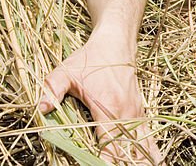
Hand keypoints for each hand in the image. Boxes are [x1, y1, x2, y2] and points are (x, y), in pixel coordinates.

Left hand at [38, 32, 162, 163]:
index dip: (107, 161)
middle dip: (124, 162)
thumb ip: (52, 89)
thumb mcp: (66, 71)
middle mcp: (126, 113)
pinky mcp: (141, 112)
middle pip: (129, 149)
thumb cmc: (90, 58)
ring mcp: (136, 113)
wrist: (116, 42)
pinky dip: (151, 151)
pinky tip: (154, 162)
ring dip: (141, 159)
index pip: (110, 144)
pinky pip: (148, 136)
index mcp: (108, 107)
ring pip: (144, 145)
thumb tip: (41, 108)